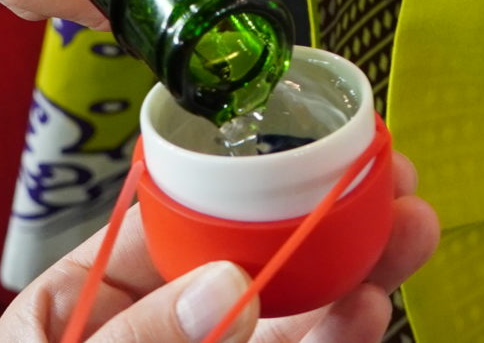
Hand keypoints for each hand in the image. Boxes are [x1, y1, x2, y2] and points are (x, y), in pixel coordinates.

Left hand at [0, 152, 437, 342]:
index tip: (317, 159)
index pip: (170, 225)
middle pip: (251, 265)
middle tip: (398, 199)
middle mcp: (155, 336)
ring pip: (288, 326)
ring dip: (348, 290)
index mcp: (83, 308)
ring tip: (400, 255)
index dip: (248, 185)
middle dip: (326, 231)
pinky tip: (365, 320)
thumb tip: (229, 286)